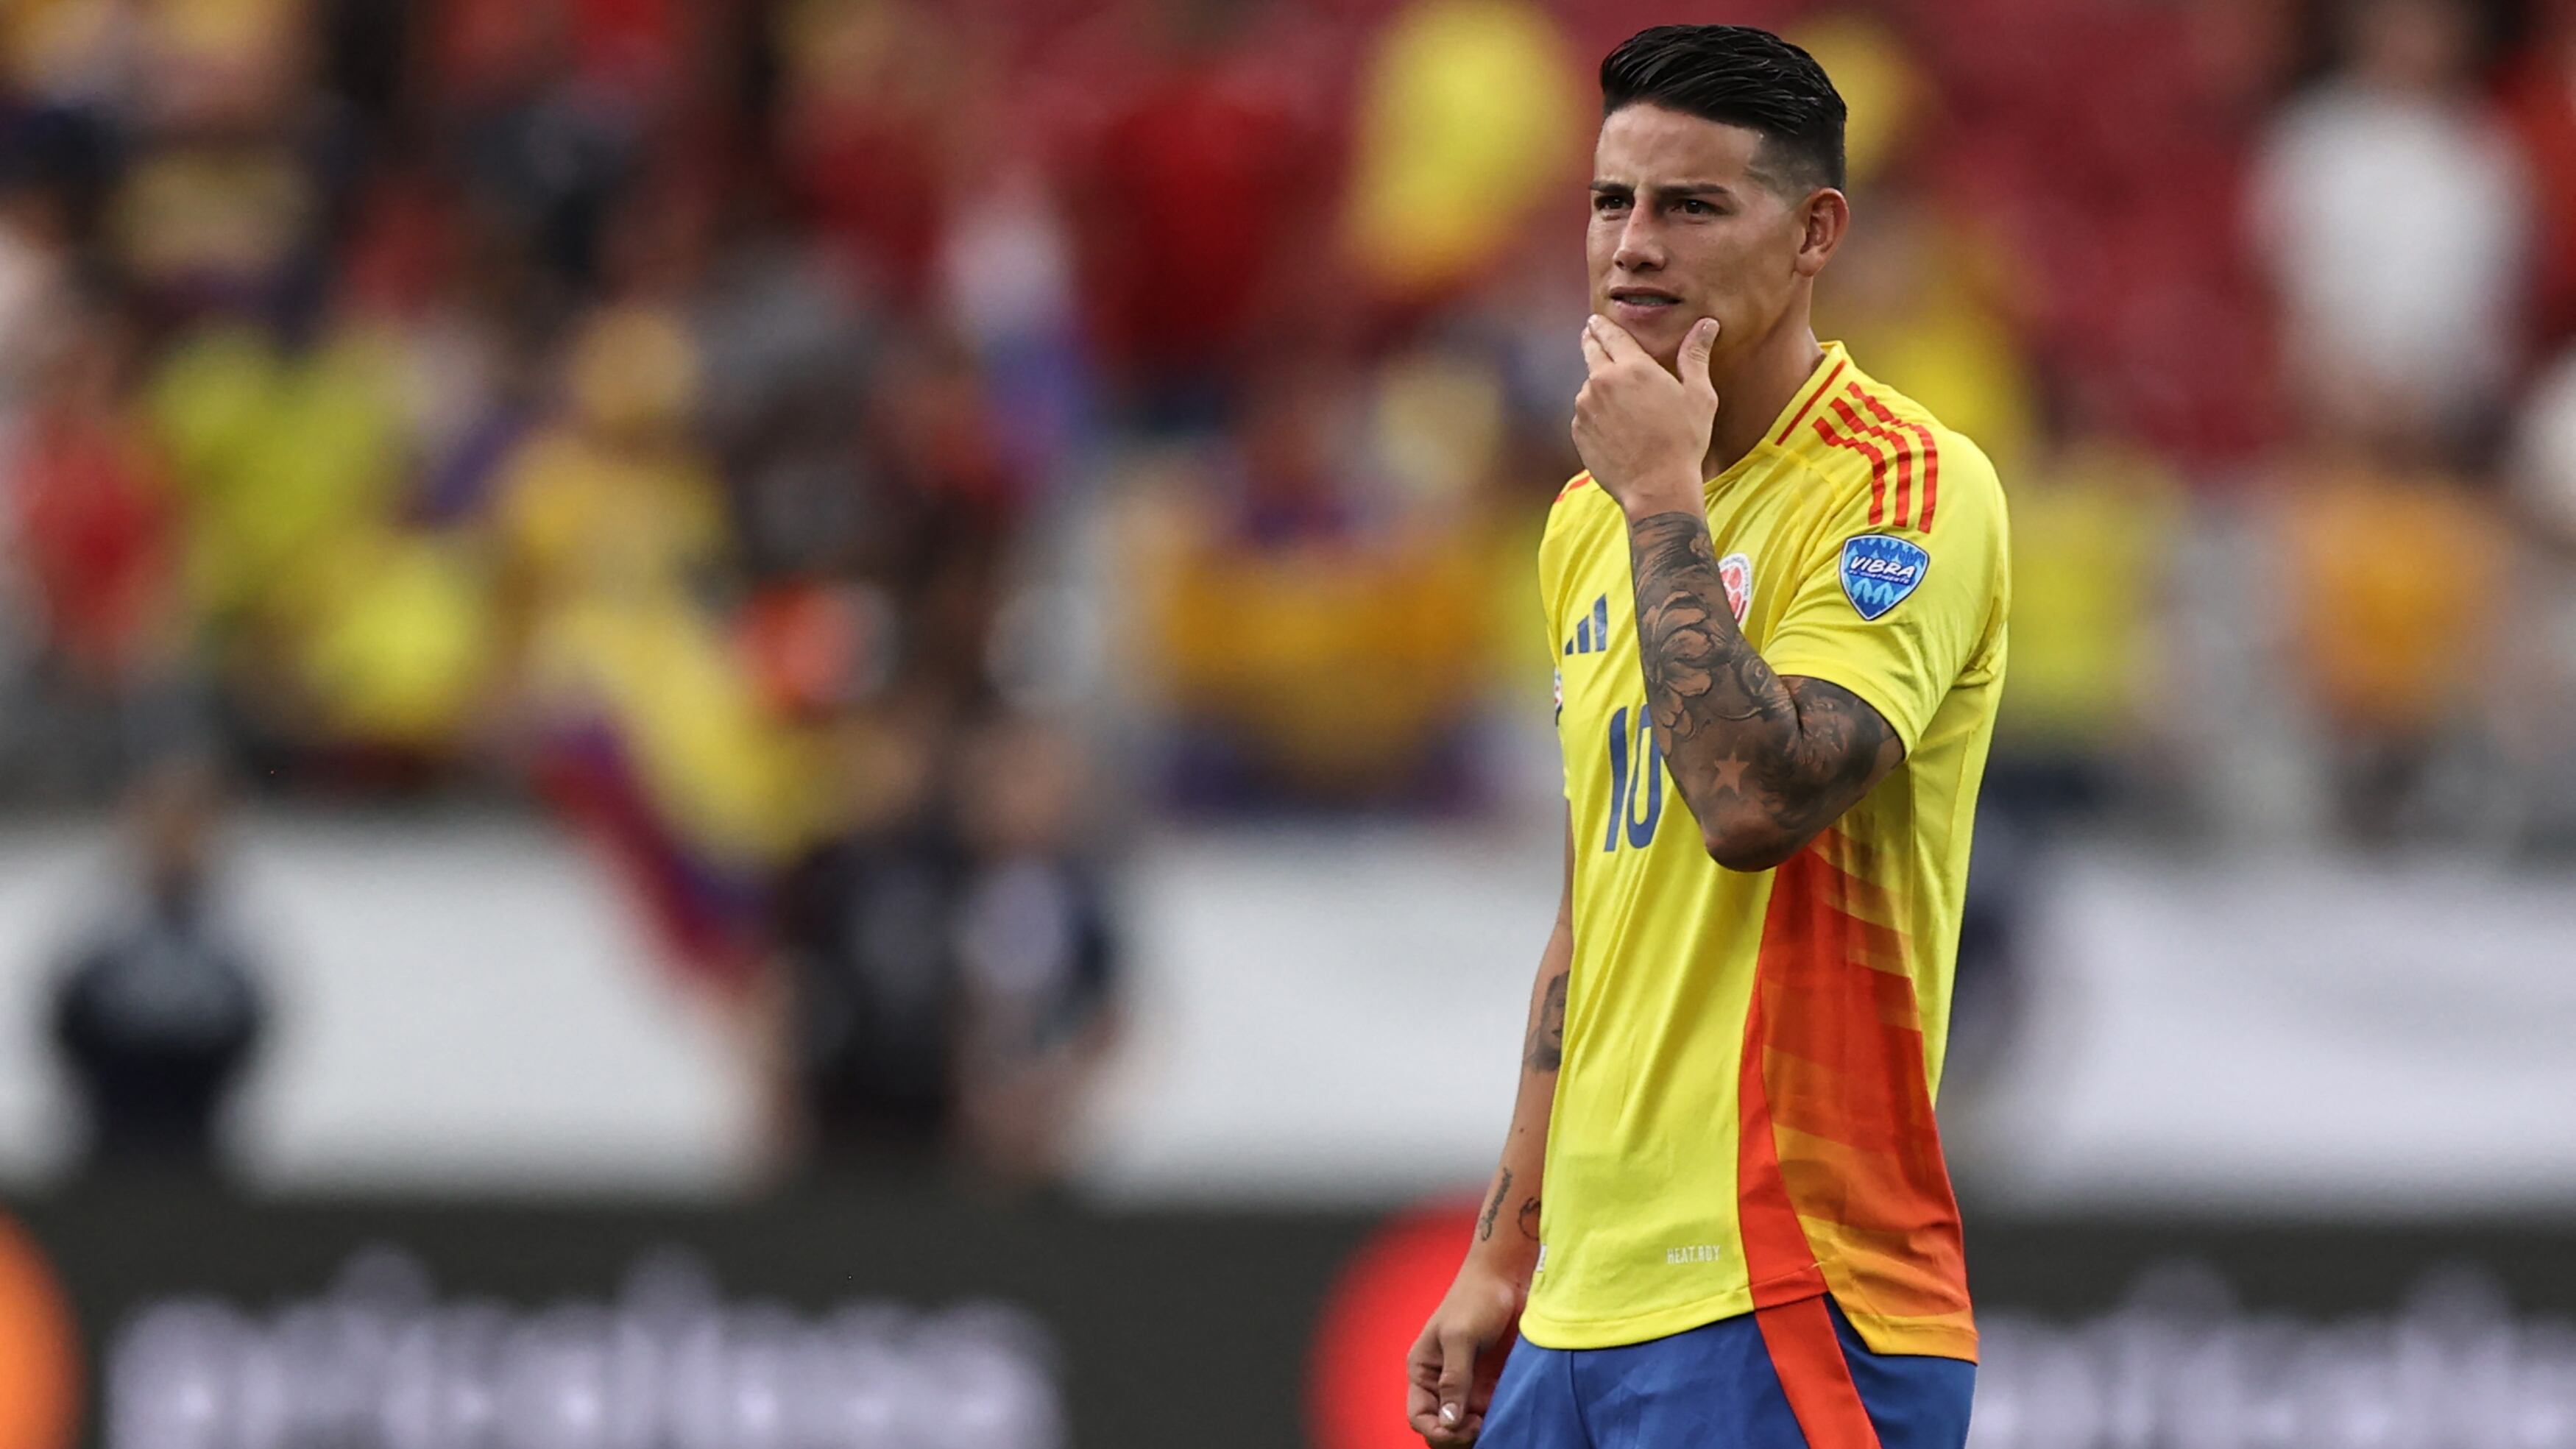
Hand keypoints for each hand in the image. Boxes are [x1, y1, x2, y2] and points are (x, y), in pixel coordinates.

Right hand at [1405, 1258, 1523, 1445]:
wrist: (1507, 1278)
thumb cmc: (1477, 1298)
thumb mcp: (1461, 1337)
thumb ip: (1454, 1380)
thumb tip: (1449, 1421)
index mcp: (1423, 1370)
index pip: (1420, 1417)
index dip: (1438, 1431)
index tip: (1463, 1428)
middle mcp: (1442, 1382)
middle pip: (1442, 1427)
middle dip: (1457, 1436)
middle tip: (1481, 1427)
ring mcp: (1468, 1385)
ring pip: (1465, 1425)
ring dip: (1479, 1431)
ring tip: (1497, 1421)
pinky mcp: (1491, 1383)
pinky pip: (1489, 1414)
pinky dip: (1496, 1420)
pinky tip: (1508, 1414)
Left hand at [1572, 314, 1719, 517]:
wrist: (1656, 487)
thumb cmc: (1683, 441)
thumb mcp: (1699, 395)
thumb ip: (1696, 355)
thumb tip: (1707, 324)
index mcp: (1632, 367)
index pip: (1610, 335)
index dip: (1602, 325)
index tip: (1596, 320)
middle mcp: (1602, 382)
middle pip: (1590, 352)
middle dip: (1591, 341)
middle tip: (1591, 335)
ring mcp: (1586, 408)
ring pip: (1588, 387)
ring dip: (1598, 386)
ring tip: (1618, 401)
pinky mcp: (1578, 431)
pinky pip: (1585, 414)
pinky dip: (1595, 414)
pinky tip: (1614, 427)